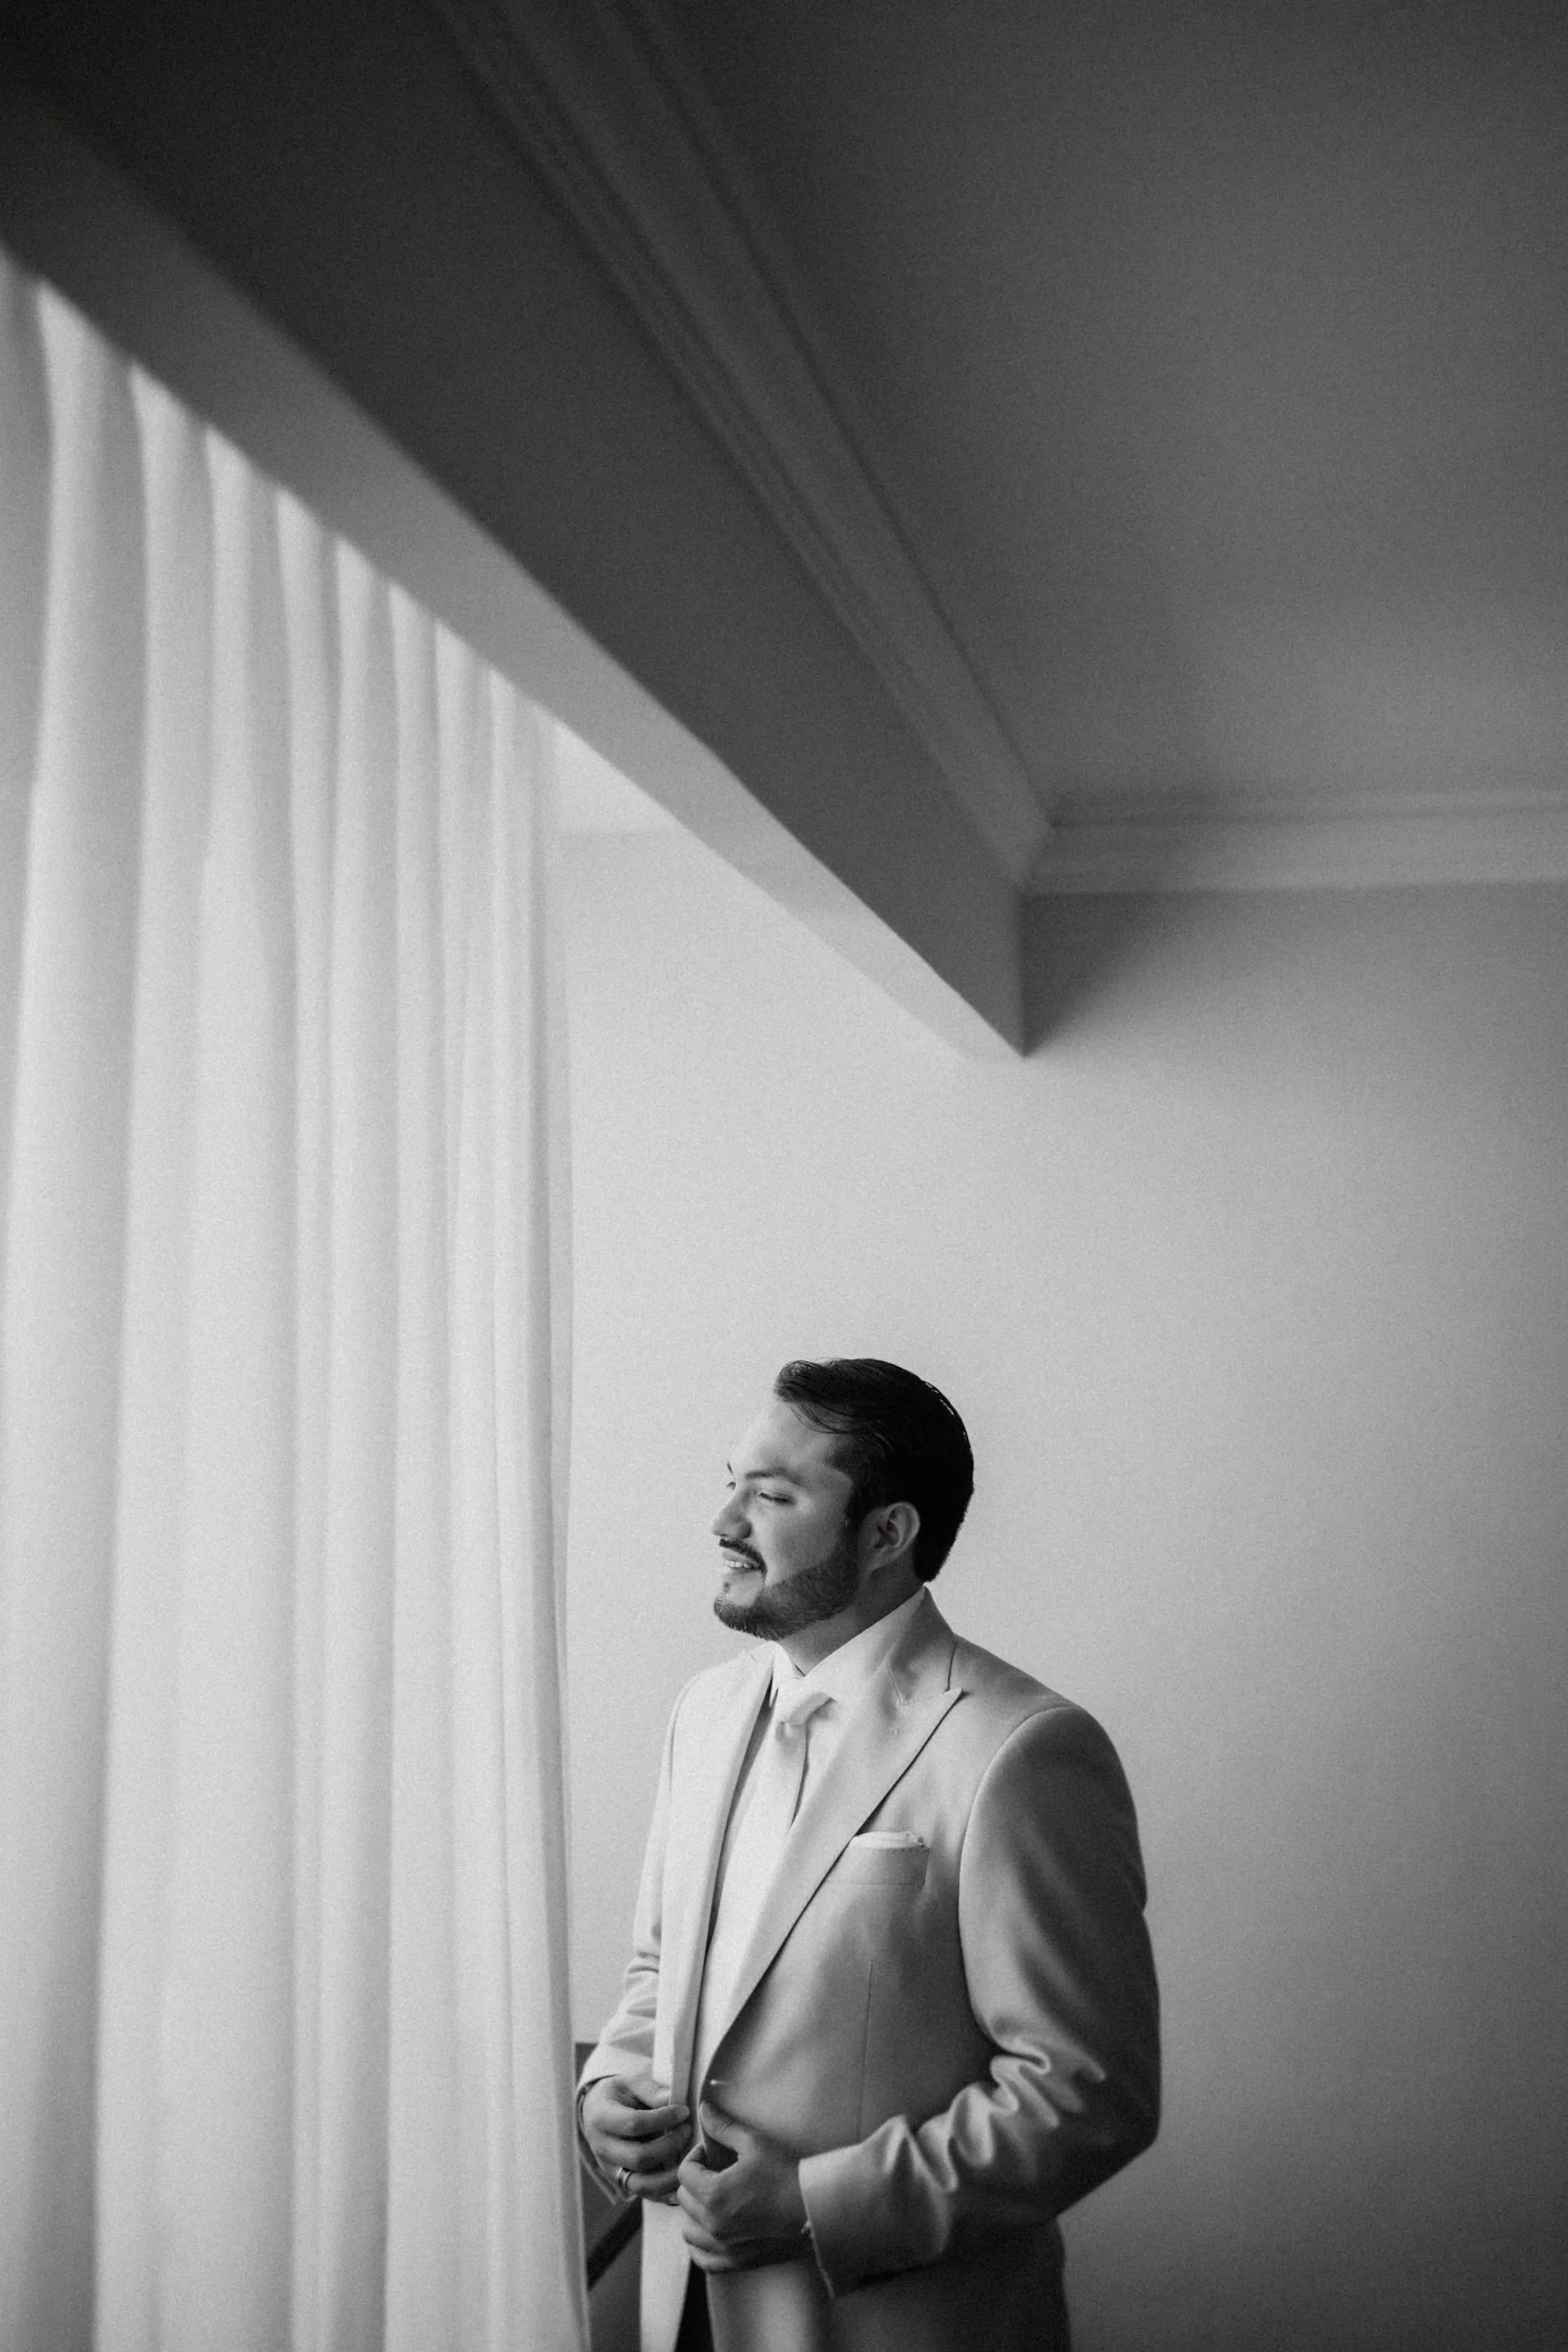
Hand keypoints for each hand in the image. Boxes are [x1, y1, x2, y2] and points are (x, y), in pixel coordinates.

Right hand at [581, 2075, 692, 2201]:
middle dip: (670, 2146)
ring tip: (689, 2157)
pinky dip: (665, 2192)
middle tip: (688, 2130)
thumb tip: (675, 2099)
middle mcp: (603, 2148)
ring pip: (641, 2183)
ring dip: (670, 2175)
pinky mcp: (621, 2181)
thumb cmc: (618, 2095)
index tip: (684, 2111)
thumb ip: (651, 2090)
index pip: (634, 2124)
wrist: (596, 2112)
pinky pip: (645, 2194)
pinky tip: (683, 2181)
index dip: (663, 2118)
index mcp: (602, 2118)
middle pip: (639, 2157)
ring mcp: (611, 2169)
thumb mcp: (630, 2083)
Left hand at [676, 2103, 808, 2272]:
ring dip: (695, 2213)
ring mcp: (724, 2247)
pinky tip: (713, 2230)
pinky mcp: (736, 2262)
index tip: (711, 2155)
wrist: (813, 2208)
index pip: (684, 2173)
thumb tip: (703, 2109)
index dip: (696, 2158)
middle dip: (696, 2182)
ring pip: (689, 2230)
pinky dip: (701, 2245)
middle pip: (684, 2200)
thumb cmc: (785, 2174)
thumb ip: (724, 2127)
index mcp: (714, 2195)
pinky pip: (702, 2258)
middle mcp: (713, 2225)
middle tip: (715, 2173)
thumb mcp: (754, 2143)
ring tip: (714, 2200)